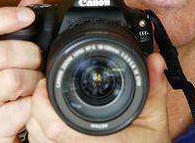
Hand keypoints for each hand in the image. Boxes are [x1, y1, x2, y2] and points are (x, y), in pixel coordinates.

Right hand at [0, 0, 44, 142]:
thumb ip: (11, 30)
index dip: (2, 17)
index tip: (28, 14)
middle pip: (1, 53)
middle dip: (30, 54)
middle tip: (37, 63)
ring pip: (14, 79)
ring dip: (34, 81)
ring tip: (33, 87)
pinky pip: (25, 108)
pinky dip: (37, 105)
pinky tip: (32, 105)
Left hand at [25, 53, 169, 142]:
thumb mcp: (156, 118)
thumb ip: (154, 88)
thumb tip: (154, 60)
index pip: (55, 127)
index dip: (42, 102)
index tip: (47, 81)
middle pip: (39, 131)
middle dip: (38, 105)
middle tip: (48, 86)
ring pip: (39, 140)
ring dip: (40, 119)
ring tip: (49, 101)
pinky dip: (44, 131)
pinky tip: (57, 119)